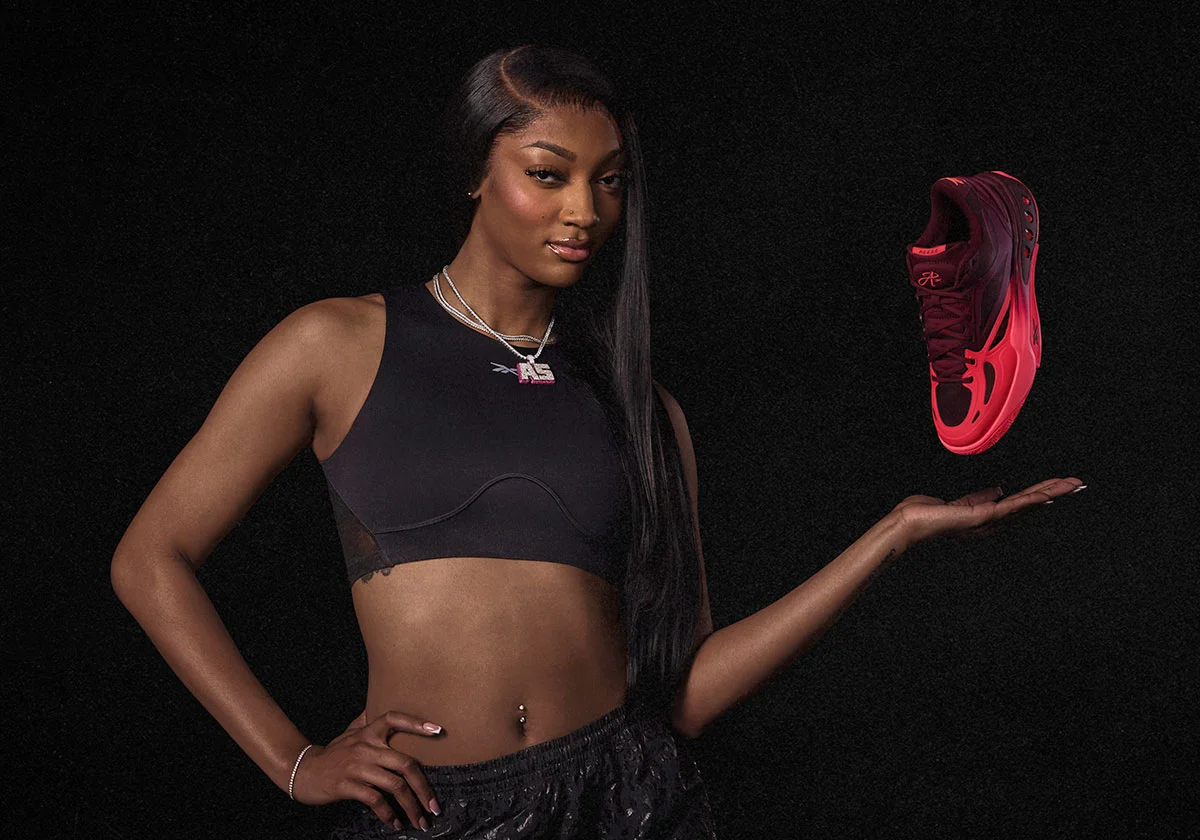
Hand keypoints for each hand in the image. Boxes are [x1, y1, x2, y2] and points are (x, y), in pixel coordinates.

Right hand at [291, 709, 444, 831]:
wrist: (303, 771)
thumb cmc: (333, 753)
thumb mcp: (350, 732)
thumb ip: (368, 721)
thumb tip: (384, 705)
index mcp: (369, 732)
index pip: (394, 718)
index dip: (416, 723)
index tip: (439, 731)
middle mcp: (366, 747)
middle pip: (406, 763)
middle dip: (424, 787)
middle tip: (434, 806)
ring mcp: (357, 766)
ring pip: (395, 786)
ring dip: (411, 807)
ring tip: (420, 821)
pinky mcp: (347, 785)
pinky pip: (375, 801)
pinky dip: (389, 815)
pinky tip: (395, 823)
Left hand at [891, 476, 1084, 551]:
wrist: (908, 523)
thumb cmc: (925, 514)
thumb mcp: (960, 502)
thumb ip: (980, 497)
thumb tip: (998, 489)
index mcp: (987, 517)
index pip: (1021, 503)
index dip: (1042, 494)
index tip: (1060, 485)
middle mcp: (992, 522)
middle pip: (1029, 505)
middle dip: (1054, 493)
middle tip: (1078, 484)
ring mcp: (988, 522)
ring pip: (1025, 505)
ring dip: (1049, 494)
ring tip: (1071, 486)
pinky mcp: (981, 518)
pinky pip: (1010, 508)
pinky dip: (1029, 500)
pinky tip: (1045, 495)